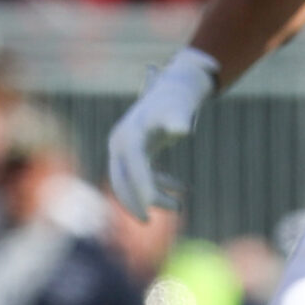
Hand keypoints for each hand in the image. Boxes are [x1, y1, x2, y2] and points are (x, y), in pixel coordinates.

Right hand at [106, 47, 216, 220]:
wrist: (178, 82)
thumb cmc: (179, 97)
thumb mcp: (180, 108)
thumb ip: (179, 119)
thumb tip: (182, 130)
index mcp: (128, 136)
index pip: (132, 169)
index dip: (140, 190)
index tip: (150, 211)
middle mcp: (121, 142)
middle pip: (121, 179)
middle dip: (134, 201)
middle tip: (148, 222)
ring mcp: (127, 146)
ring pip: (132, 180)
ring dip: (153, 195)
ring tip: (180, 206)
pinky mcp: (138, 149)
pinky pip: (144, 174)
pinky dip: (160, 184)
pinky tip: (183, 188)